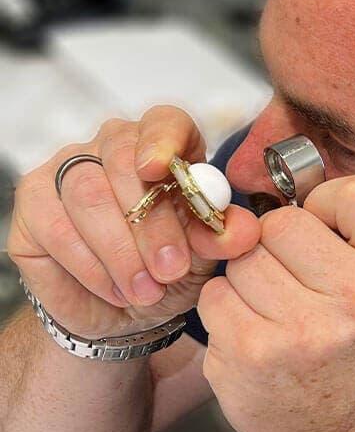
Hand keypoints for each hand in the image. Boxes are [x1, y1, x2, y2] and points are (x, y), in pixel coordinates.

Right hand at [7, 105, 259, 339]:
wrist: (126, 310)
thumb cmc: (169, 268)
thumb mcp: (206, 256)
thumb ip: (223, 237)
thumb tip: (242, 230)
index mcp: (166, 146)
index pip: (165, 121)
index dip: (162, 140)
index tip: (159, 169)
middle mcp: (114, 146)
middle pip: (123, 161)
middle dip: (151, 223)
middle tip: (171, 268)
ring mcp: (69, 169)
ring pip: (88, 195)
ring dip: (121, 251)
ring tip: (147, 290)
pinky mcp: (35, 202)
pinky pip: (58, 228)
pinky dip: (92, 266)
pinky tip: (116, 290)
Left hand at [197, 174, 354, 431]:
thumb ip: (351, 231)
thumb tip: (280, 182)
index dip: (328, 204)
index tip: (324, 231)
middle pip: (283, 221)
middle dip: (278, 244)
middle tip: (296, 281)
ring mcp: (305, 329)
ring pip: (244, 255)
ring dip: (249, 277)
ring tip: (276, 310)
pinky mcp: (253, 352)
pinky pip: (215, 292)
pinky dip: (225, 307)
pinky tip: (253, 332)